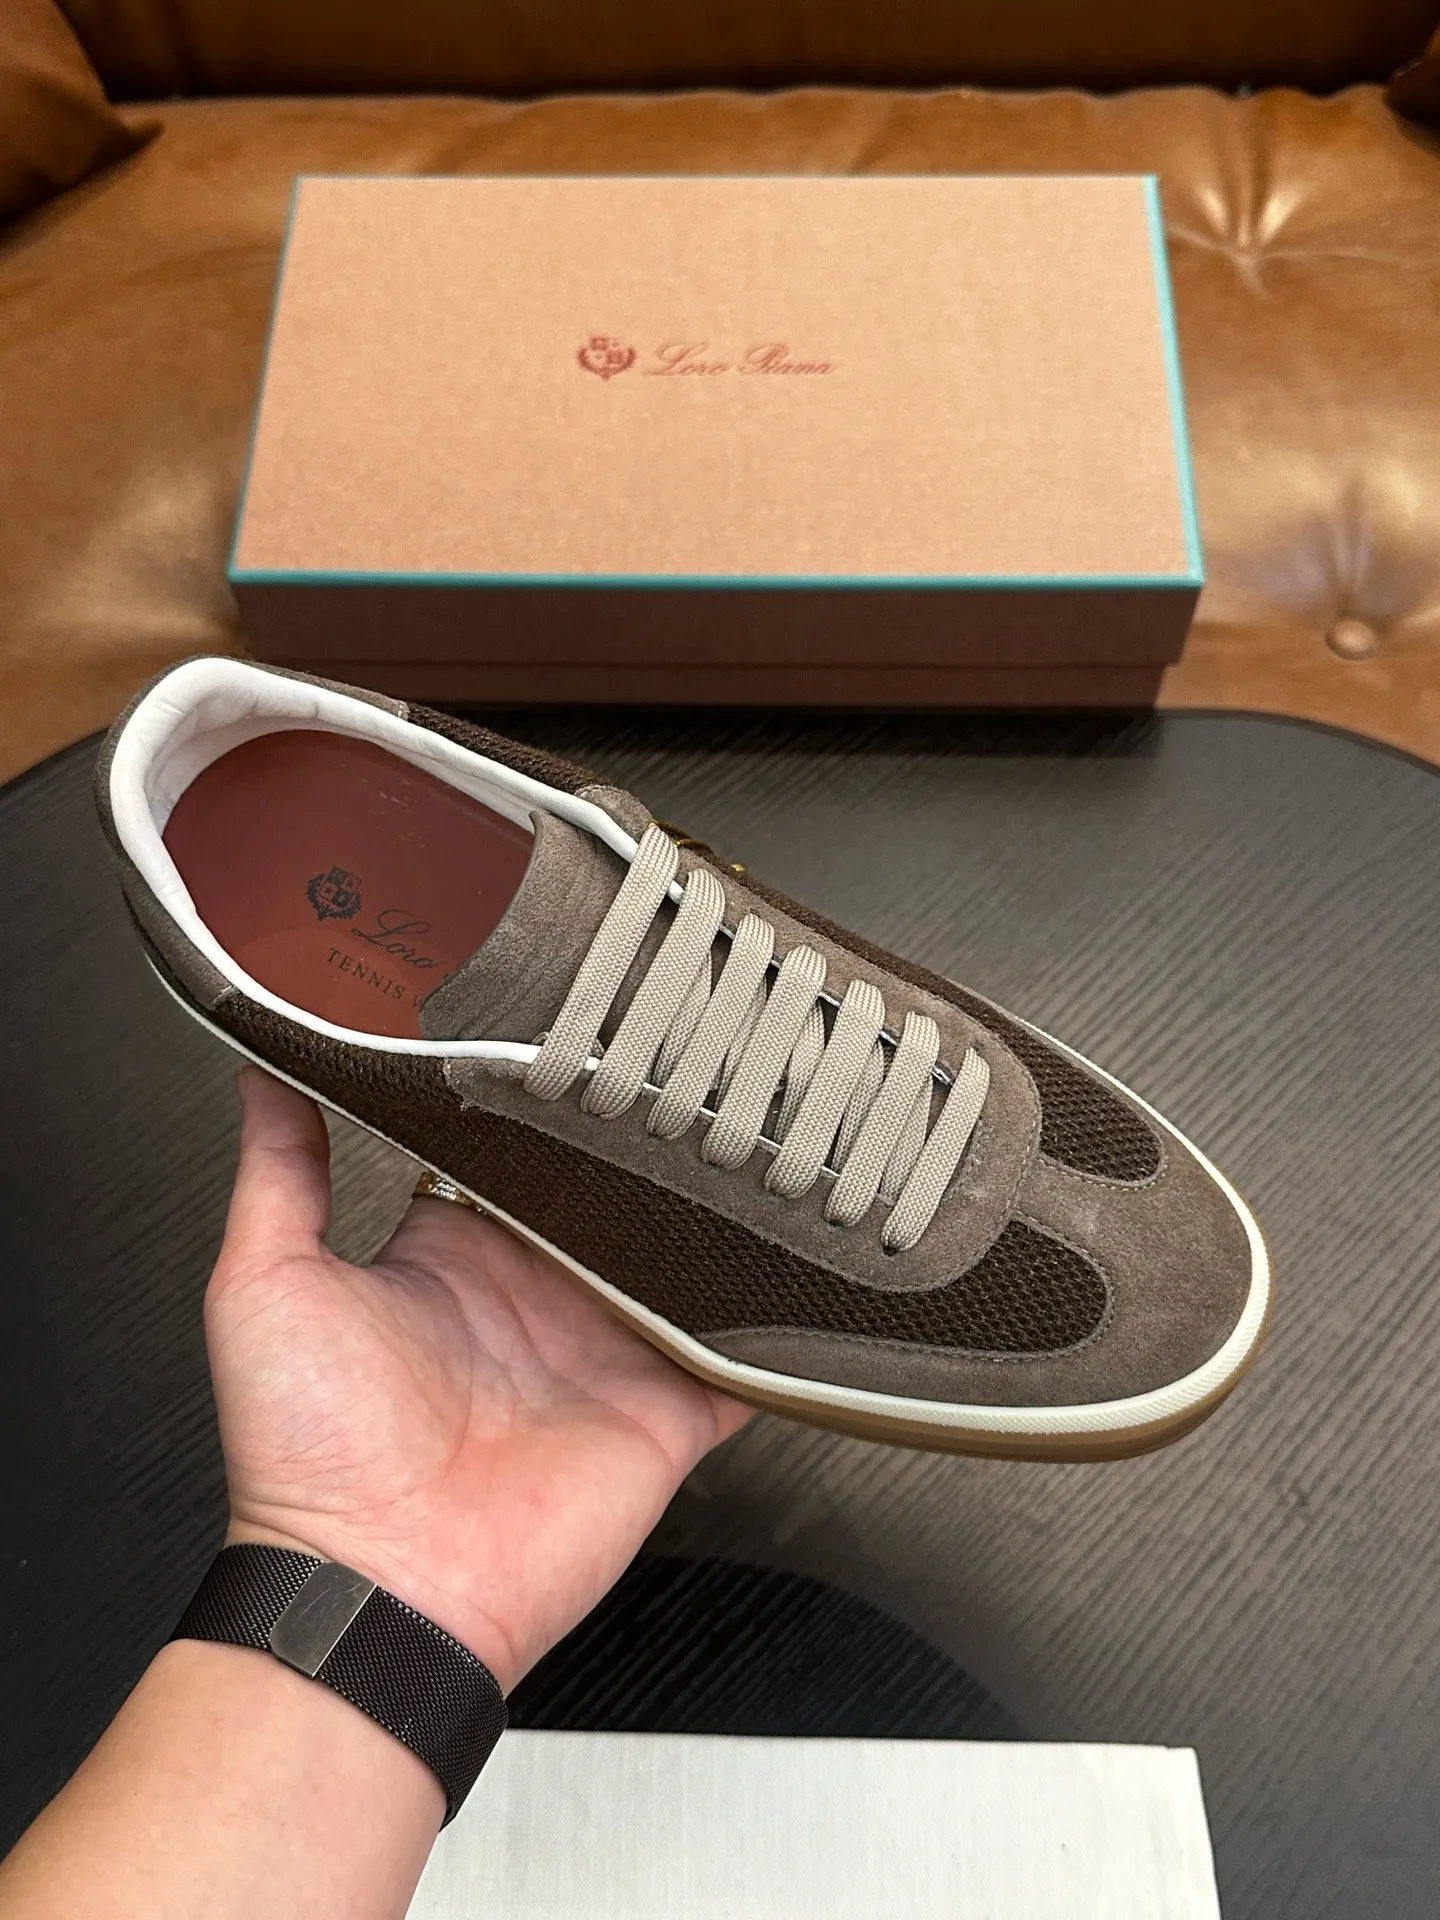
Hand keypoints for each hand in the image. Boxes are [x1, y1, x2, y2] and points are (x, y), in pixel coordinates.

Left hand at [210, 1067, 749, 1691]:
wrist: (379, 1593)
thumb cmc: (307, 1460)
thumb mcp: (266, 1285)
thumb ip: (280, 1174)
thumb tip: (261, 1073)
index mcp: (454, 1262)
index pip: (511, 1159)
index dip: (542, 1108)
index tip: (571, 1042)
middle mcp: (536, 1301)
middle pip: (610, 1201)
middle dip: (643, 1151)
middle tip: (685, 1075)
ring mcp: (605, 1357)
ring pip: (682, 1265)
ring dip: (712, 1221)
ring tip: (751, 1146)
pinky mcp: (664, 1415)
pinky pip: (738, 1364)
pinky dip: (770, 1331)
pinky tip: (791, 1272)